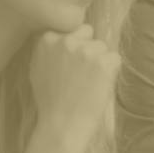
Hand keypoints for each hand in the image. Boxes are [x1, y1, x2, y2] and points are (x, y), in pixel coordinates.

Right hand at [29, 25, 120, 150]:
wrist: (62, 123)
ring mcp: (86, 51)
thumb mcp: (38, 67)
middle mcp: (67, 41)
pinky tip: (99, 85)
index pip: (75, 29)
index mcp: (47, 39)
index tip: (74, 64)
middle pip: (91, 37)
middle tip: (82, 75)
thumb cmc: (50, 100)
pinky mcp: (104, 62)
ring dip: (102, 62)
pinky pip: (116, 59)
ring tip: (88, 83)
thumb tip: (62, 36)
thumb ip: (49, 49)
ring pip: (104, 48)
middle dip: (90, 51)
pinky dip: (112, 72)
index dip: (78, 46)